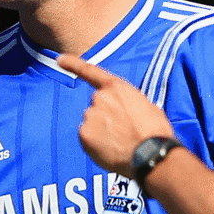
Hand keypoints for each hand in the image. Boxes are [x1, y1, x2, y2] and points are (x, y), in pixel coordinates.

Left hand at [61, 55, 174, 173]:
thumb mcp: (146, 106)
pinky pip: (87, 138)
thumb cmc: (154, 132)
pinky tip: (112, 150)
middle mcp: (100, 97)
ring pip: (92, 124)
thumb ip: (126, 103)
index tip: (59, 60)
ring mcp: (90, 115)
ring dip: (102, 132)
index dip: (73, 64)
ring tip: (121, 143)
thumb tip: (122, 112)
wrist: (150, 153)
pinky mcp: (84, 133)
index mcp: (117, 88)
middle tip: (124, 132)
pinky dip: (96, 144)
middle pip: (96, 106)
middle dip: (106, 117)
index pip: (90, 71)